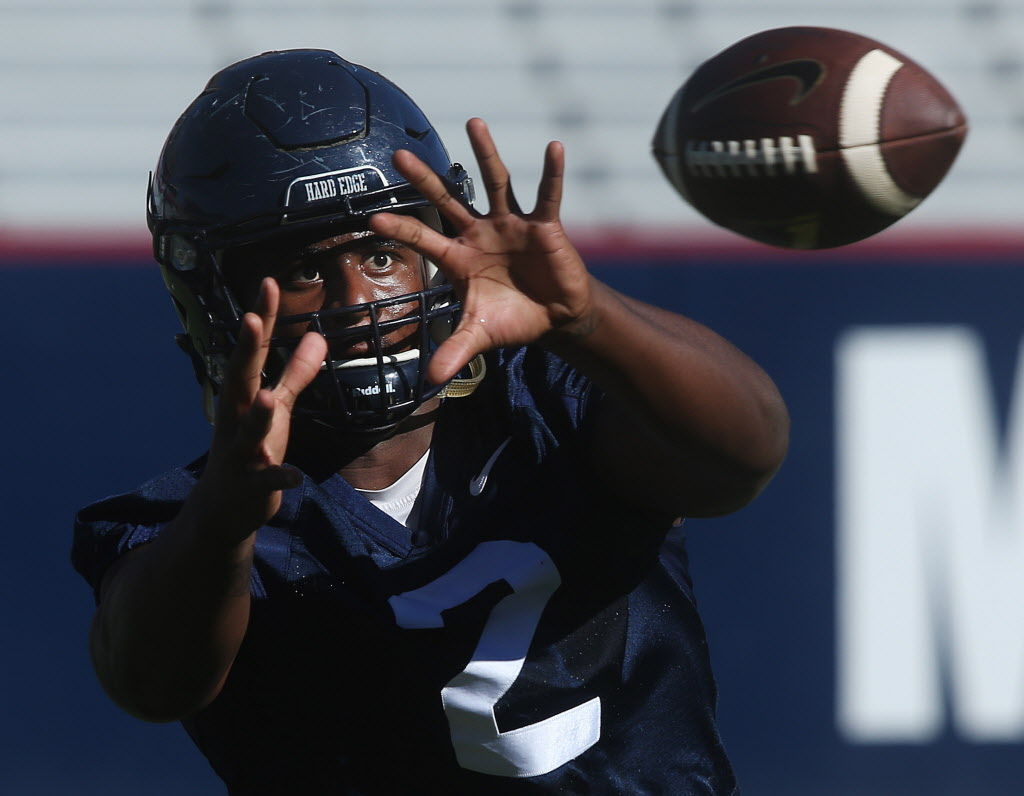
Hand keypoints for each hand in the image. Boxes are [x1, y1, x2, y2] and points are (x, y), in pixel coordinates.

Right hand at [195, 279, 326, 537]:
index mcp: (243, 395)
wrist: (225, 507)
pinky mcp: (252, 484)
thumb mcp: (278, 408)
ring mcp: (241, 451)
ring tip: (268, 397)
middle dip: (245, 349)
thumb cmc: (253, 448)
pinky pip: (267, 479)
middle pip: (240, 378)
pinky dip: (280, 477)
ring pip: (249, 430)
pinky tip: (297, 476)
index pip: (252, 350)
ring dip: (258, 414)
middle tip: (250, 317)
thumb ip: (297, 373)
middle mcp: (236, 418)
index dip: (260, 318)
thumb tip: (318, 335)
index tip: (267, 283)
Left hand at [370, 117, 593, 384]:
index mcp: (458, 258)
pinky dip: (552, 173)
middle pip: (446, 200)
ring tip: (473, 121)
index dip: (401, 228)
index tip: (372, 215)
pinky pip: (547, 195)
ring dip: (485, 154)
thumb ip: (454, 352)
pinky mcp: (544, 226)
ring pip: (495, 183)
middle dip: (423, 179)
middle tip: (397, 154)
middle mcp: (479, 234)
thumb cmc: (512, 320)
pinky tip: (555, 147)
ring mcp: (511, 225)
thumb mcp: (480, 335)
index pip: (423, 239)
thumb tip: (428, 381)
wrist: (554, 317)